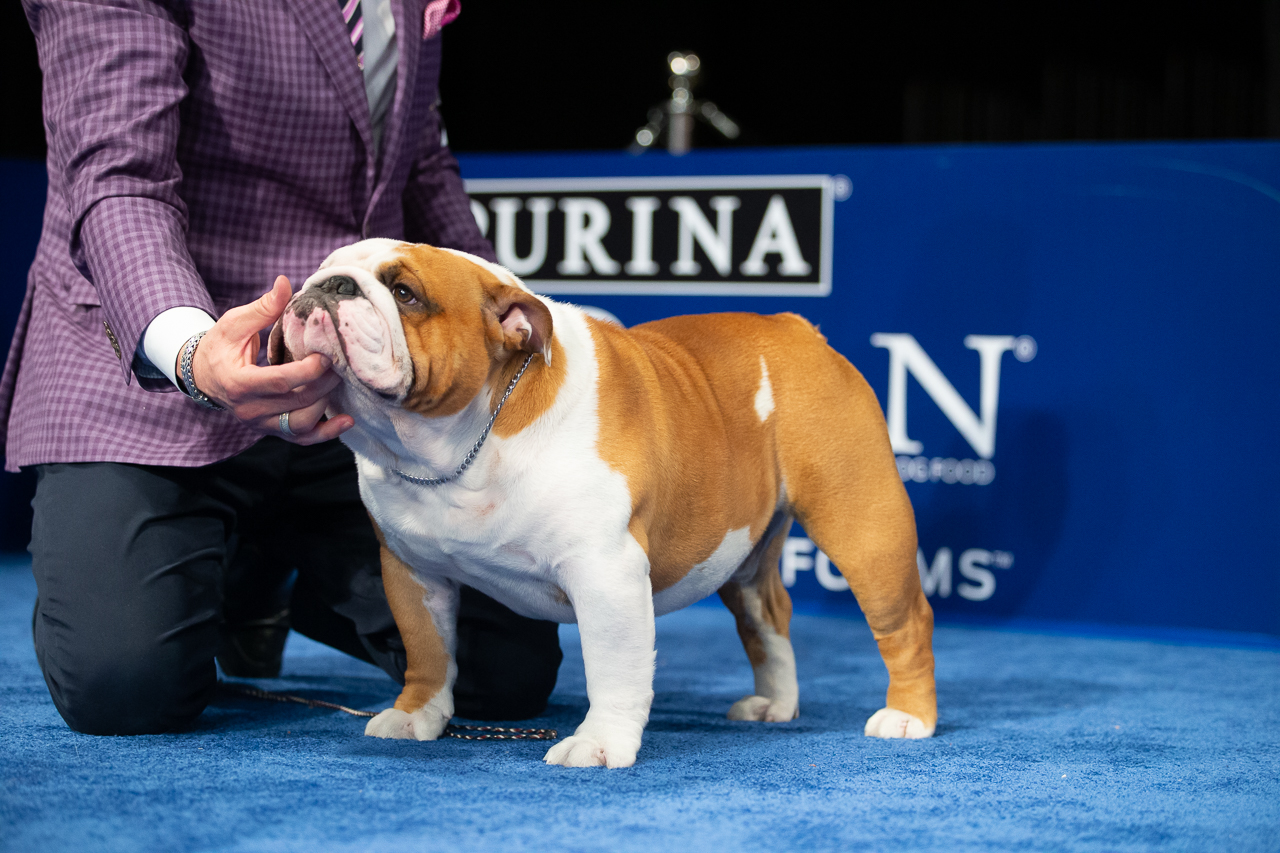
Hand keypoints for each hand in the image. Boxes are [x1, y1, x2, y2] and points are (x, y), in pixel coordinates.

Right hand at [186, 276, 353, 444]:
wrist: (204, 377)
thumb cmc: (220, 347)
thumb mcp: (234, 323)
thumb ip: (263, 308)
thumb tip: (285, 283)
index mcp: (238, 383)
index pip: (279, 381)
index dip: (307, 371)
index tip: (326, 355)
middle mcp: (249, 409)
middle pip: (296, 402)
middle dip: (324, 383)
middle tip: (341, 363)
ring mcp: (261, 424)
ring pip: (301, 424)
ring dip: (326, 405)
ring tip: (339, 382)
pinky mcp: (272, 431)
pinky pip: (301, 439)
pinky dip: (326, 433)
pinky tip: (347, 421)